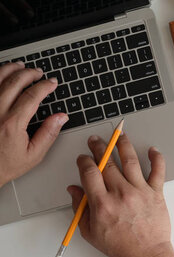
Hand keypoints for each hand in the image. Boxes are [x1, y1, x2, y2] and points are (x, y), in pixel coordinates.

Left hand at [0, 62, 65, 186]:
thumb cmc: (3, 165)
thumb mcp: (33, 155)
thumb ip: (48, 134)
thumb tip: (61, 117)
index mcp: (12, 124)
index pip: (32, 96)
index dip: (44, 86)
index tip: (52, 83)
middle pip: (14, 82)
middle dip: (29, 73)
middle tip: (38, 72)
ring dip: (10, 69)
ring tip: (20, 67)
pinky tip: (2, 77)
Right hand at [68, 134, 170, 256]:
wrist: (146, 255)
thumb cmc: (119, 246)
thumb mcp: (89, 232)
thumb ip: (80, 208)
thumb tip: (74, 189)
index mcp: (102, 204)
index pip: (89, 173)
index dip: (84, 161)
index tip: (83, 158)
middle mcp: (121, 194)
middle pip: (107, 163)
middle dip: (99, 148)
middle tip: (96, 140)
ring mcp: (140, 191)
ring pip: (131, 160)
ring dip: (123, 145)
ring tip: (120, 135)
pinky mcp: (156, 193)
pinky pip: (158, 171)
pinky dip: (157, 158)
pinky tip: (152, 150)